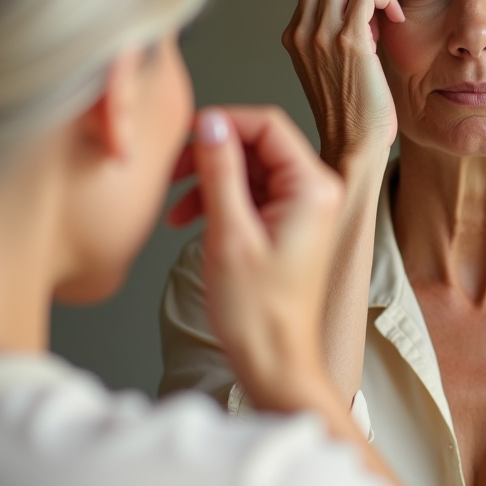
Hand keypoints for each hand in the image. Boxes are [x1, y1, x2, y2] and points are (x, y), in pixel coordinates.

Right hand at [167, 106, 343, 409]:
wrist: (274, 362)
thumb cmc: (258, 312)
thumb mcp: (229, 234)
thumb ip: (220, 172)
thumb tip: (210, 123)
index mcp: (312, 188)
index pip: (267, 125)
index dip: (223, 123)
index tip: (185, 136)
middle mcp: (314, 192)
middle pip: (257, 145)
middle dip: (211, 154)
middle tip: (172, 172)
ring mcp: (301, 209)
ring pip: (248, 170)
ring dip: (208, 180)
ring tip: (173, 206)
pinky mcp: (286, 226)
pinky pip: (249, 195)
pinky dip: (217, 200)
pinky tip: (186, 219)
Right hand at [281, 0, 403, 166]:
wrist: (352, 145)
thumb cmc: (350, 112)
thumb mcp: (331, 65)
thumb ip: (337, 33)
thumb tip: (362, 4)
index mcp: (294, 37)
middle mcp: (302, 33)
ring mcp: (322, 36)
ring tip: (390, 7)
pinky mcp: (349, 42)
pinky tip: (397, 19)